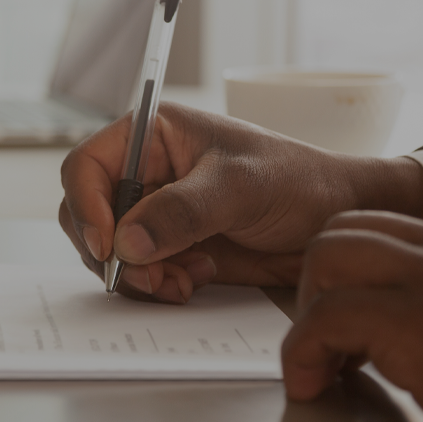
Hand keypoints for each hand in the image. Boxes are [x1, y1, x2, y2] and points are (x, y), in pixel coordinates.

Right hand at [59, 102, 422, 302]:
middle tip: (148, 275)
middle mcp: (146, 172)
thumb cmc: (299, 181)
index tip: (108, 245)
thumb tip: (128, 242)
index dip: (86, 206)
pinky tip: (195, 278)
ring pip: (109, 251)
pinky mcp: (170, 247)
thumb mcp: (241, 187)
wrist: (336, 221)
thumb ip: (182, 211)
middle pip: (87, 215)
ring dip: (137, 274)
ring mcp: (155, 213)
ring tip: (182, 278)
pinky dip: (157, 285)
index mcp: (152, 136)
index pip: (86, 166)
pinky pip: (138, 273)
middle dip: (111, 251)